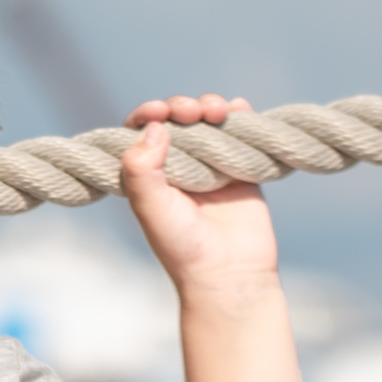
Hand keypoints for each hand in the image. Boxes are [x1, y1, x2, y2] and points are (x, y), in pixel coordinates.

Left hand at [119, 93, 277, 297]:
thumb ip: (141, 169)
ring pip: (206, 122)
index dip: (147, 114)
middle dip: (181, 107)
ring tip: (215, 111)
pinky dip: (240, 115)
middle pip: (176, 120)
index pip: (141, 132)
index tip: (159, 111)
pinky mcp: (240, 170)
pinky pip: (239, 134)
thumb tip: (155, 126)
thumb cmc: (182, 246)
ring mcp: (209, 166)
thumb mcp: (150, 208)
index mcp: (148, 174)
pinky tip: (239, 108)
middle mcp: (177, 166)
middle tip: (190, 112)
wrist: (230, 274)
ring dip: (209, 106)